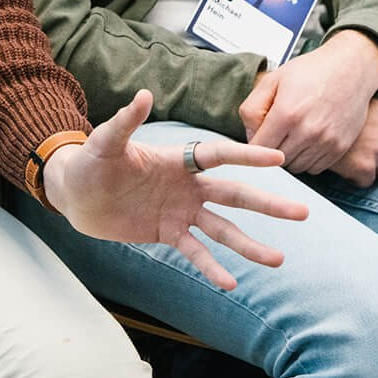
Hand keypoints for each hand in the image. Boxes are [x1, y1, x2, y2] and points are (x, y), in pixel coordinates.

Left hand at [41, 90, 308, 290]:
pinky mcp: (168, 235)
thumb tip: (143, 95)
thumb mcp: (104, 142)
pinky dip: (211, 267)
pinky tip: (231, 283)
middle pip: (235, 195)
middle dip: (268, 205)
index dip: (248, 156)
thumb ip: (126, 121)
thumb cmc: (90, 162)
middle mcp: (187, 186)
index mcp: (178, 160)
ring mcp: (181, 212)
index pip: (219, 156)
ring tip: (279, 259)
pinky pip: (195, 252)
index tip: (279, 158)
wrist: (75, 195)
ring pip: (223, 230)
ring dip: (249, 245)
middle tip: (302, 212)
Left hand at [238, 31, 377, 174]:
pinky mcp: (339, 148)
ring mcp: (326, 141)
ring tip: (294, 134)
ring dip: (290, 156)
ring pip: (296, 167)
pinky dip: (308, 159)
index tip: (260, 134)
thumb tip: (251, 136)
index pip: (258, 149)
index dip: (255, 143)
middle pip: (276, 161)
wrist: (351, 68)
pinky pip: (314, 168)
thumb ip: (252, 108)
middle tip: (278, 132)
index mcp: (287, 113)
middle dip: (272, 150)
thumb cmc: (313, 71)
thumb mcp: (273, 79)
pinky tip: (308, 139)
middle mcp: (307, 131)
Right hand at [327, 96, 377, 187]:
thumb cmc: (333, 102)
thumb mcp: (364, 93)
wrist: (309, 118)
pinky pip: (368, 180)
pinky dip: (356, 177)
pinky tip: (344, 164)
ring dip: (372, 166)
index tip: (372, 137)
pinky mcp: (366, 166)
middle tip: (362, 148)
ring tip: (353, 157)